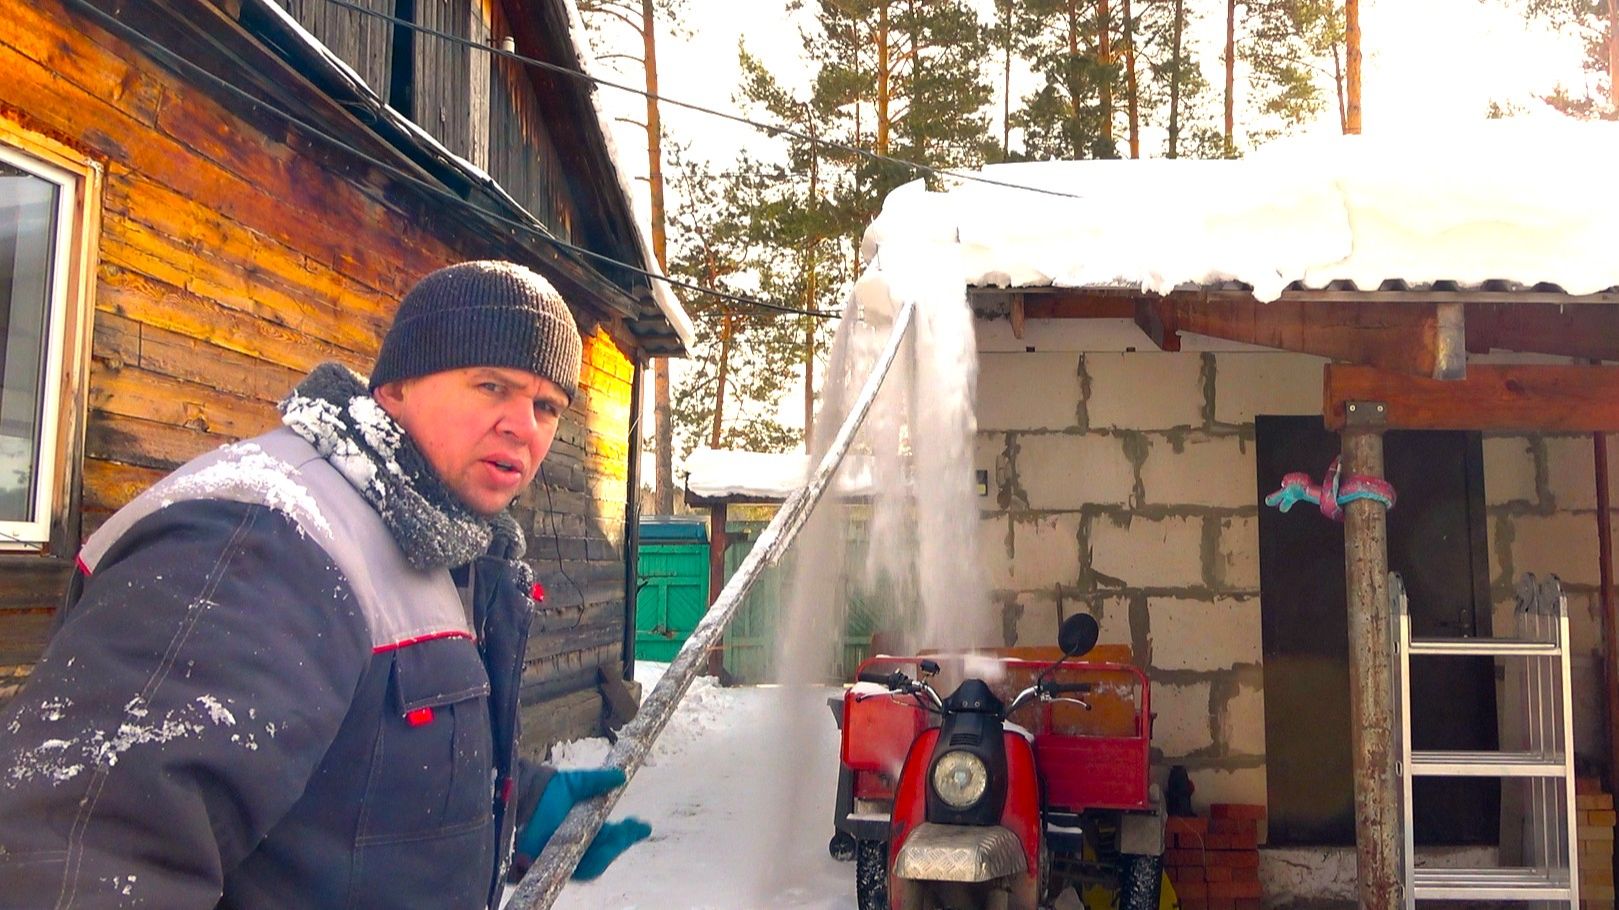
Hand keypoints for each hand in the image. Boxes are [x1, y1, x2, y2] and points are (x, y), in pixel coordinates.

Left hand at [516, 768, 651, 880]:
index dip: (627, 835)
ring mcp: (558, 859)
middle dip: (618, 844)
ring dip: (604, 854)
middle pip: (601, 856)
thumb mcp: (575, 783)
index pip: (610, 839)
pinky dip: (576, 865)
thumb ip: (596, 781)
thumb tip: (620, 775)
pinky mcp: (538, 869)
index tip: (642, 826)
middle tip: (630, 829)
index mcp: (584, 831)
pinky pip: (562, 873)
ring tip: (616, 837)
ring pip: (587, 867)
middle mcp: (574, 848)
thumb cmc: (545, 791)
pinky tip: (586, 852)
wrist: (514, 795)